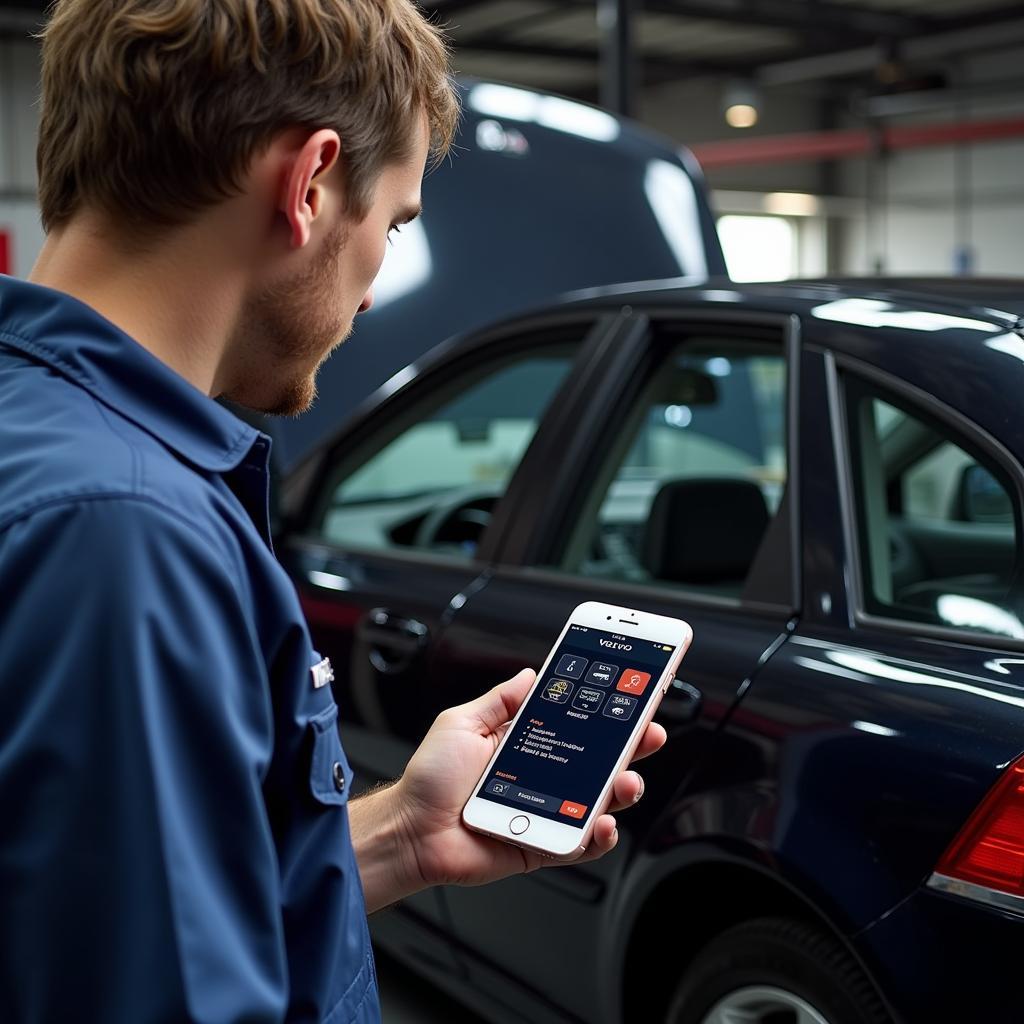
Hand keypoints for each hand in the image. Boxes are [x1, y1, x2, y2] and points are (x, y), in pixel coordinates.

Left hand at [390, 668, 666, 887]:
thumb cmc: (429, 779)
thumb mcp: (462, 723)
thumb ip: (500, 700)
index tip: (630, 697)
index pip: (575, 725)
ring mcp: (545, 812)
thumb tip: (530, 673)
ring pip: (598, 802)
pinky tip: (602, 822)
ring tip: (627, 781)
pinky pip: (579, 844)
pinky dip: (597, 836)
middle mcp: (542, 777)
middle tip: (648, 734)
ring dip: (622, 790)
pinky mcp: (542, 846)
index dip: (605, 713)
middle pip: (598, 762)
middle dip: (630, 747)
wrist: (410, 830)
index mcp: (525, 745)